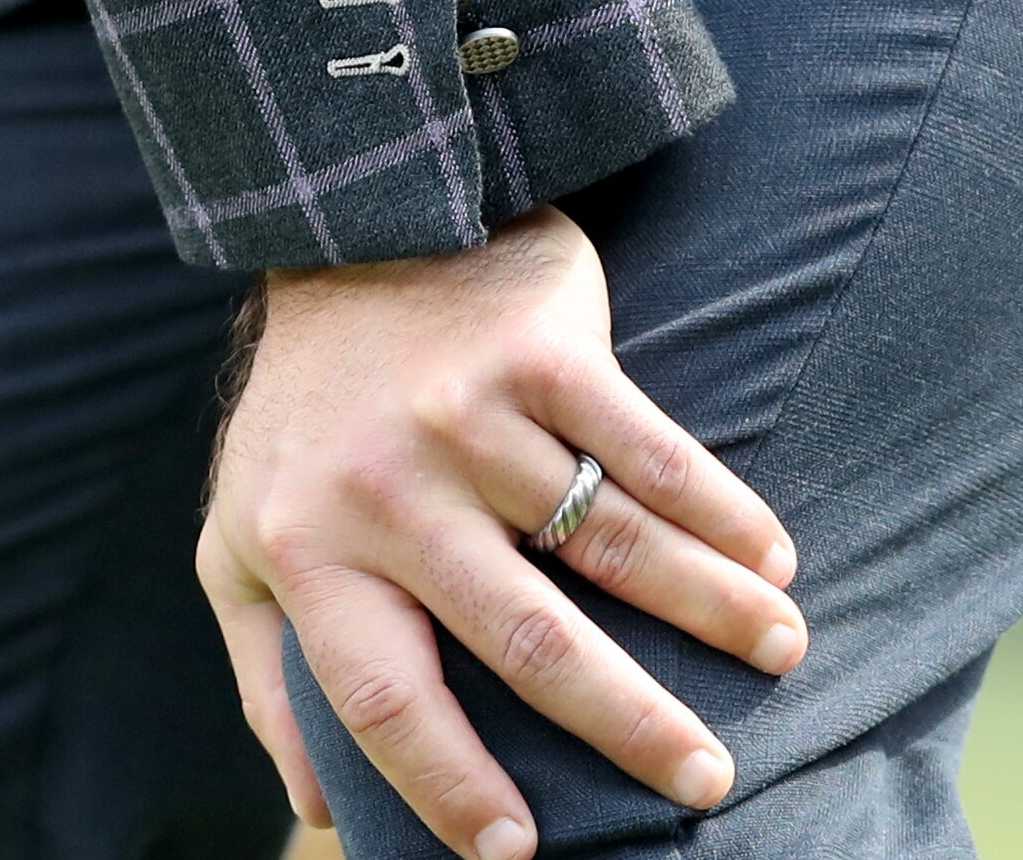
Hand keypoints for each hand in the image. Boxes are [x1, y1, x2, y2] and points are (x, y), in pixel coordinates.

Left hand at [200, 207, 803, 856]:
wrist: (339, 225)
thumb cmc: (302, 418)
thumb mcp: (240, 542)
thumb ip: (268, 675)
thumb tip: (317, 810)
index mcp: (305, 550)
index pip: (381, 698)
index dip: (449, 782)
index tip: (522, 851)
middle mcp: (382, 487)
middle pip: (524, 638)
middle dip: (631, 724)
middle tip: (708, 783)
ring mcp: (463, 412)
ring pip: (611, 541)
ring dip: (713, 609)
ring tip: (782, 655)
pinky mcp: (536, 349)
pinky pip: (648, 449)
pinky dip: (720, 510)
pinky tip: (769, 556)